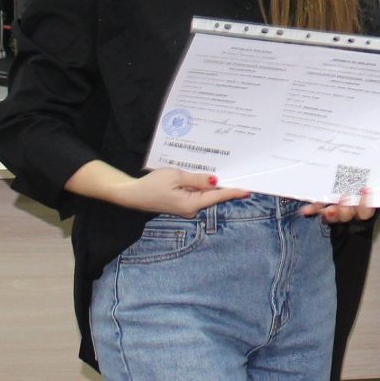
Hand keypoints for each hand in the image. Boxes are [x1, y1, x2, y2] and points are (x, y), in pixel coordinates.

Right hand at [113, 168, 249, 216]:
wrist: (132, 194)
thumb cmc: (152, 185)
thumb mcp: (176, 176)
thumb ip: (197, 179)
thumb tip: (215, 181)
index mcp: (191, 204)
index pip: (217, 197)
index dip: (233, 192)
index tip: (247, 190)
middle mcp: (191, 209)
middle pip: (212, 196)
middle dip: (223, 185)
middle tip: (236, 173)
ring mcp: (185, 208)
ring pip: (203, 195)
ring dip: (209, 184)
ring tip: (217, 171)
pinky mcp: (180, 204)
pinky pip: (195, 195)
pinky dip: (199, 186)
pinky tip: (200, 177)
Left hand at [302, 173, 379, 222]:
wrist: (352, 159)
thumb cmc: (368, 170)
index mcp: (365, 203)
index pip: (367, 211)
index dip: (366, 206)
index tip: (365, 192)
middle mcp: (350, 208)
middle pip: (348, 215)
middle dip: (346, 210)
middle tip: (344, 198)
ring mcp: (335, 206)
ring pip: (333, 215)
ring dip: (330, 214)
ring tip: (328, 209)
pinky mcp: (322, 203)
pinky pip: (316, 208)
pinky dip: (312, 209)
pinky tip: (306, 210)